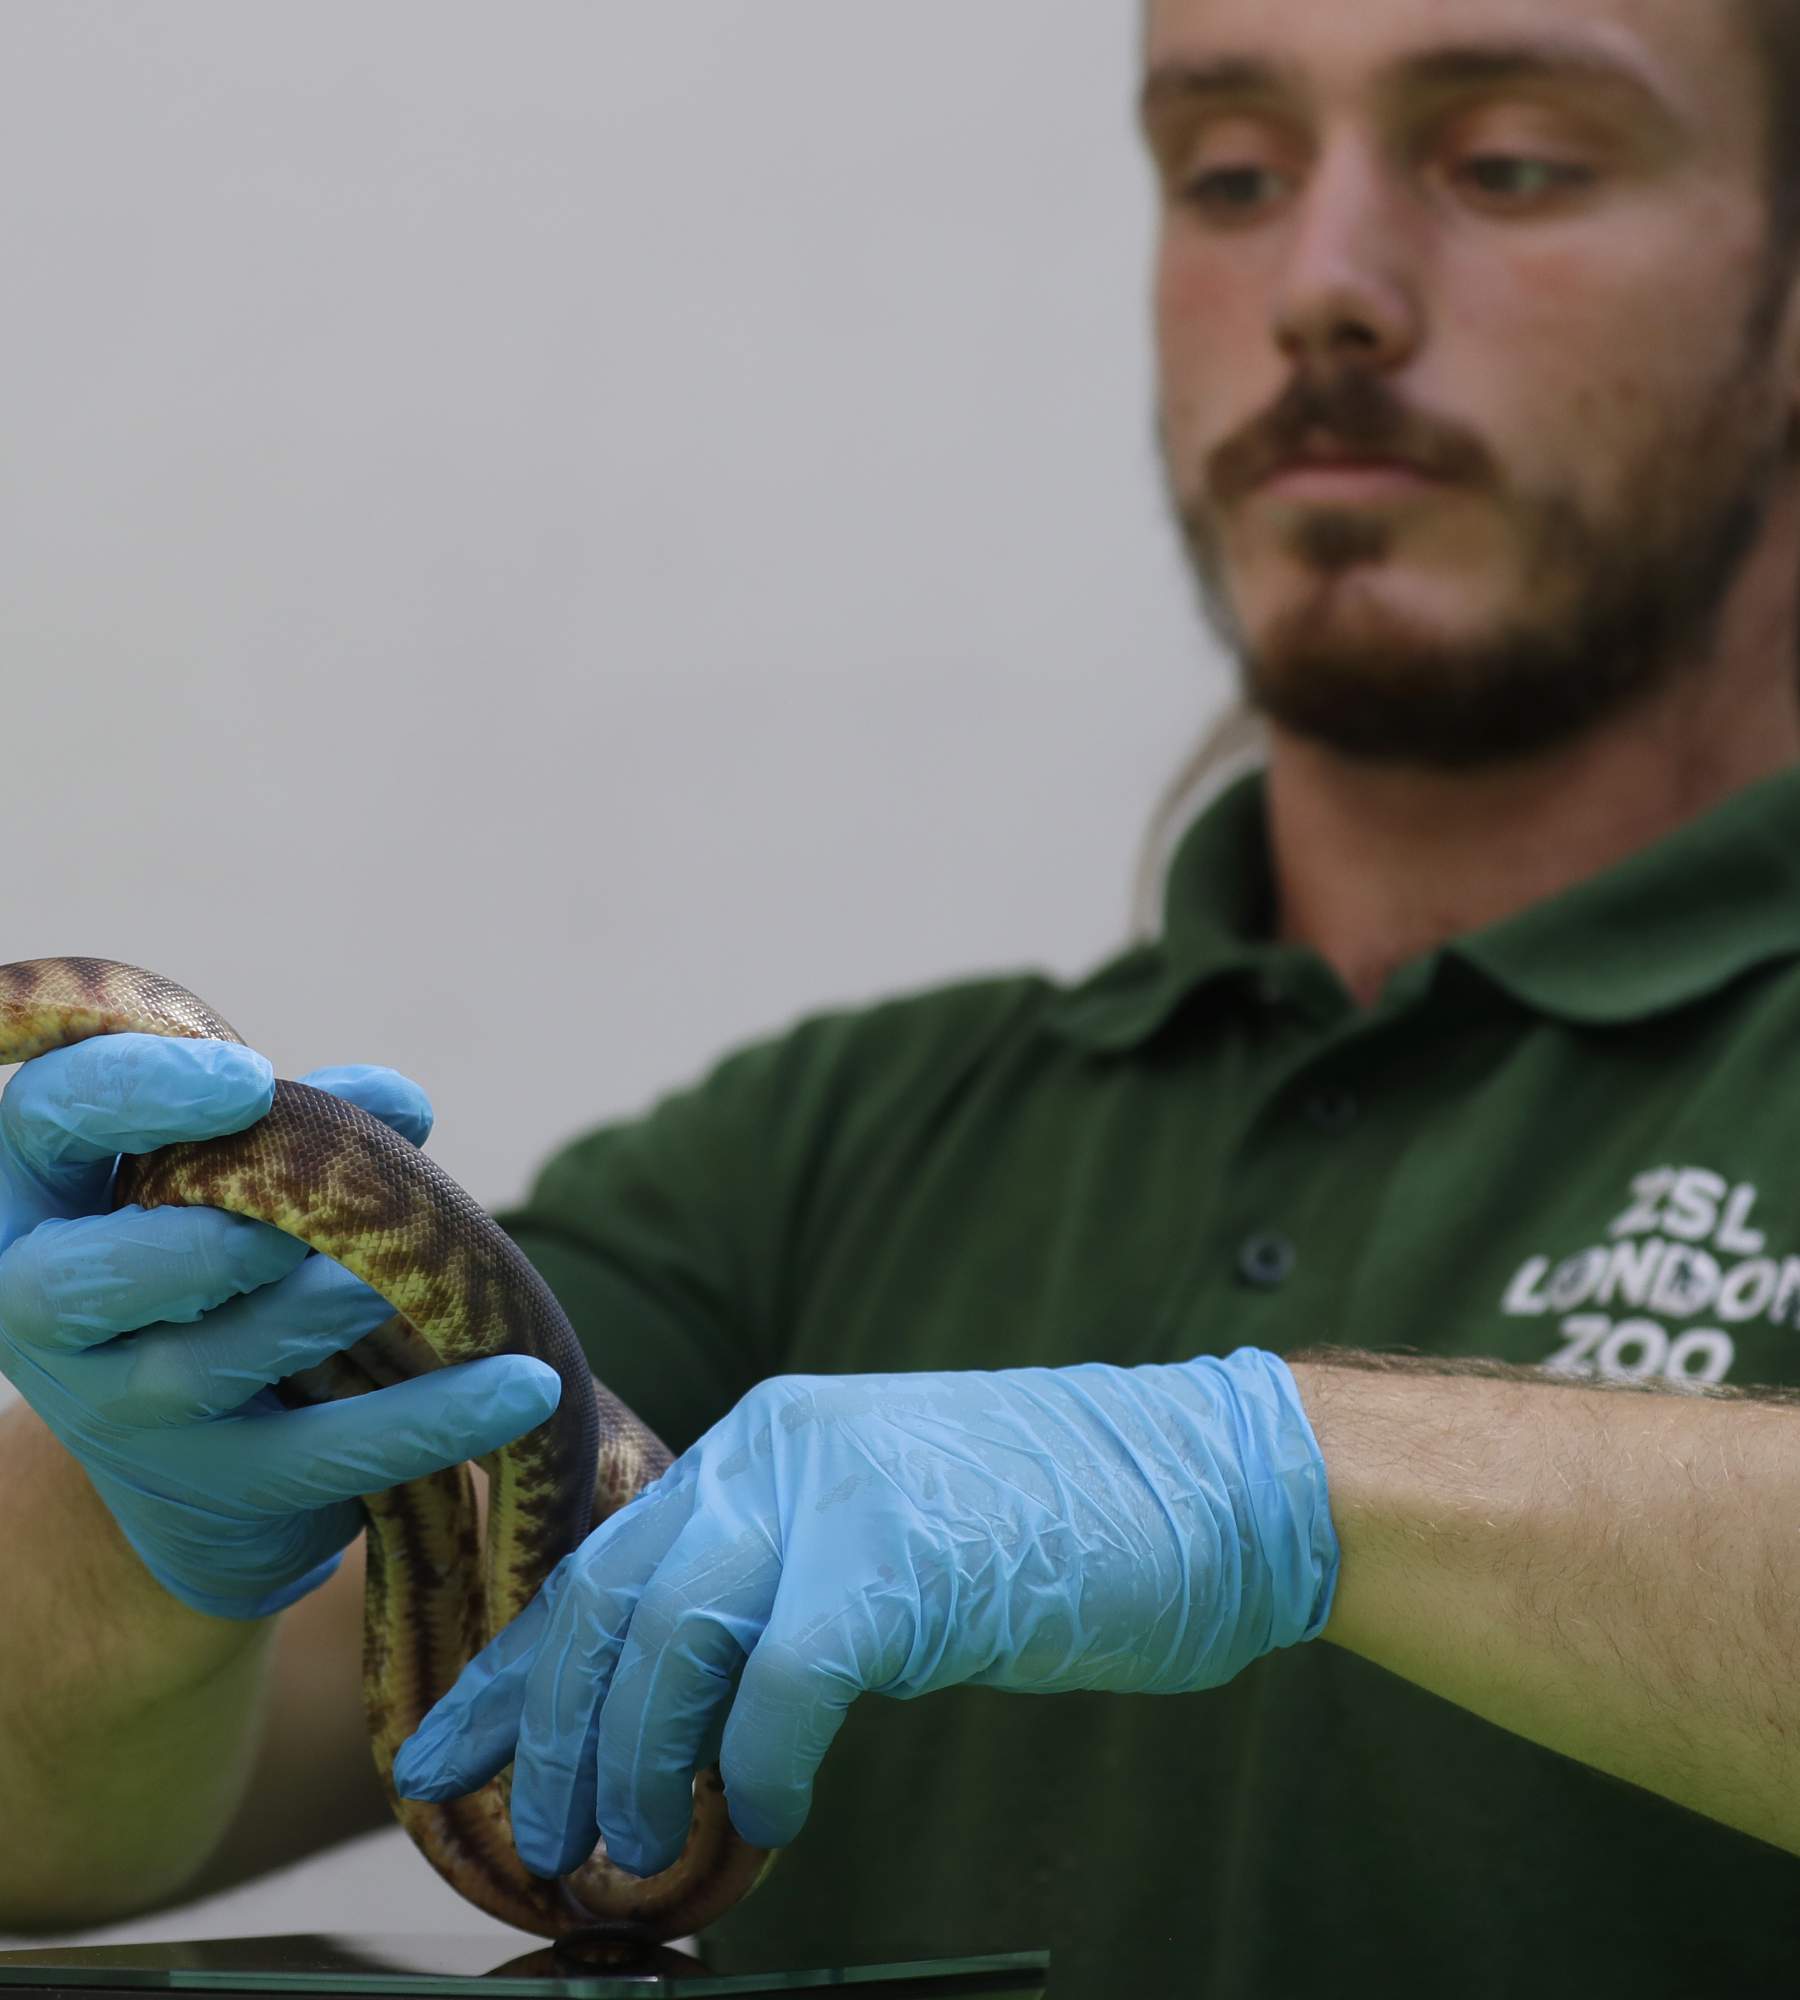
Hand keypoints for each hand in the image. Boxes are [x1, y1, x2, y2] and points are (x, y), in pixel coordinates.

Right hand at [0, 1033, 560, 1620]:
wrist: (194, 1440)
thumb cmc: (210, 1248)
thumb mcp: (226, 1173)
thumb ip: (299, 1127)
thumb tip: (398, 1105)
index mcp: (42, 1192)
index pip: (49, 1116)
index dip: (138, 1092)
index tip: (251, 1075)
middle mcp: (46, 1308)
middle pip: (90, 1276)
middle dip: (200, 1245)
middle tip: (296, 1216)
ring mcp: (120, 1410)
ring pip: (210, 1363)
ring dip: (316, 1313)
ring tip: (407, 1277)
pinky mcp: (215, 1485)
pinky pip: (324, 1454)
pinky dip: (431, 1420)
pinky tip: (524, 1387)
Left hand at [391, 1348, 1338, 1877]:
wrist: (1206, 1482)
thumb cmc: (1046, 1526)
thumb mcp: (880, 1528)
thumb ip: (778, 1583)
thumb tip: (676, 1710)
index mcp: (766, 1441)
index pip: (601, 1561)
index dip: (512, 1670)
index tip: (441, 1755)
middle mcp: (781, 1449)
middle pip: (611, 1603)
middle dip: (555, 1735)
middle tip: (541, 1835)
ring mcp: (841, 1494)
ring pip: (672, 1639)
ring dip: (641, 1765)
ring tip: (636, 1849)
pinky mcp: (903, 1560)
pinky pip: (784, 1686)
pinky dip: (762, 1768)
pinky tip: (776, 1815)